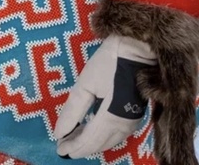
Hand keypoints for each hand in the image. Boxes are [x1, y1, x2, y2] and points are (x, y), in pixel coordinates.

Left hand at [53, 35, 154, 158]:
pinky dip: (102, 138)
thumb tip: (59, 133)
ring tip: (75, 140)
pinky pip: (117, 135)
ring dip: (91, 143)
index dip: (73, 147)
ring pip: (109, 141)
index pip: (88, 141)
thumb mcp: (87, 83)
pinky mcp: (136, 116)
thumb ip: (73, 111)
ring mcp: (132, 122)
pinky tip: (93, 132)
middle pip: (99, 144)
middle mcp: (123, 126)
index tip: (59, 149)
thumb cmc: (111, 61)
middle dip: (80, 147)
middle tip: (64, 146)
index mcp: (110, 118)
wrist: (139, 48)